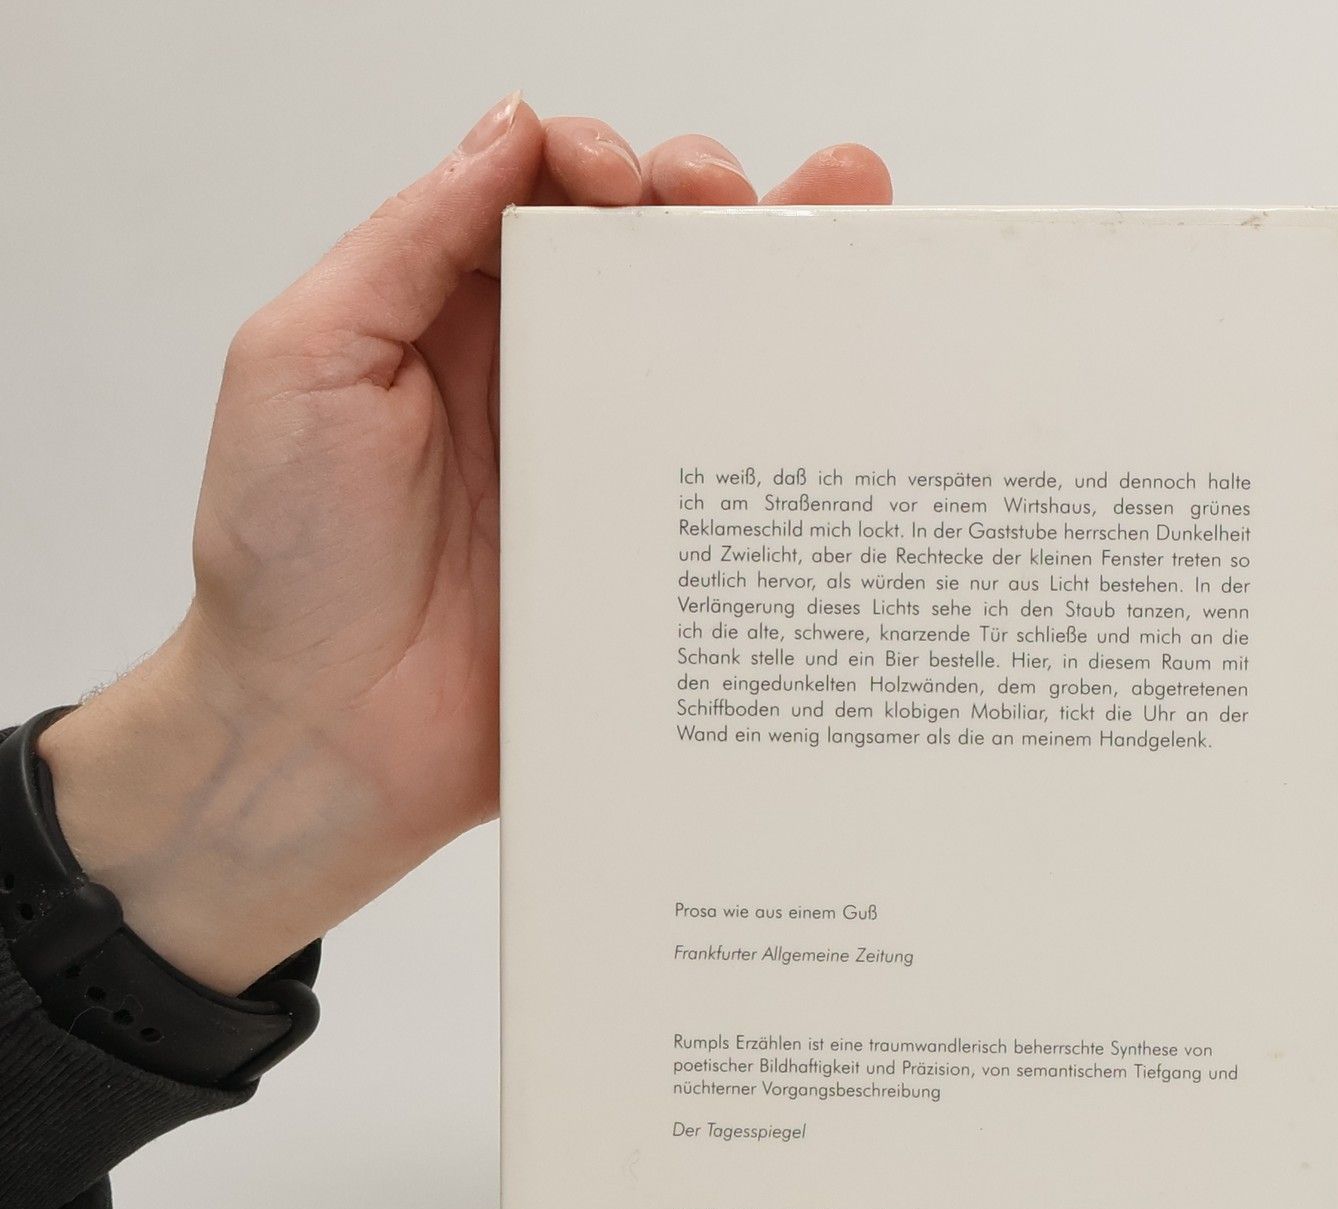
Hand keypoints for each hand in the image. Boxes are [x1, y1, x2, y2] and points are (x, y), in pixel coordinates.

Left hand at [41, 99, 889, 993]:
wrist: (321, 741)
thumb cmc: (285, 563)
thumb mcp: (302, 361)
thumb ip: (406, 243)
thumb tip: (510, 130)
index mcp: (457, 315)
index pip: (553, 197)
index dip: (605, 162)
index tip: (628, 182)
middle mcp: (544, 381)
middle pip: (655, 265)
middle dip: (720, 209)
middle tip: (750, 208)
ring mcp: (609, 474)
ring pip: (714, 365)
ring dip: (782, 299)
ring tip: (845, 250)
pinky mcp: (651, 563)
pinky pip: (731, 498)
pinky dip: (788, 453)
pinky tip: (835, 410)